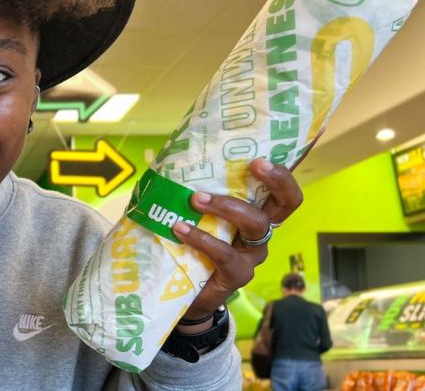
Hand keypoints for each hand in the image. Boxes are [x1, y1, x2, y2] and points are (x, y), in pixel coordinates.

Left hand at [171, 158, 302, 329]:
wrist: (183, 294)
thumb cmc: (188, 244)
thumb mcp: (192, 216)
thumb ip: (189, 191)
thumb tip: (165, 158)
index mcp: (254, 212)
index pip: (281, 192)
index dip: (281, 175)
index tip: (260, 158)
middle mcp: (260, 232)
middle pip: (285, 204)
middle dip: (275, 180)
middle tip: (253, 165)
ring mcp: (251, 254)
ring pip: (256, 224)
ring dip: (227, 206)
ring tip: (195, 200)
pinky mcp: (237, 274)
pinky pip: (226, 254)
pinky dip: (202, 239)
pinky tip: (180, 230)